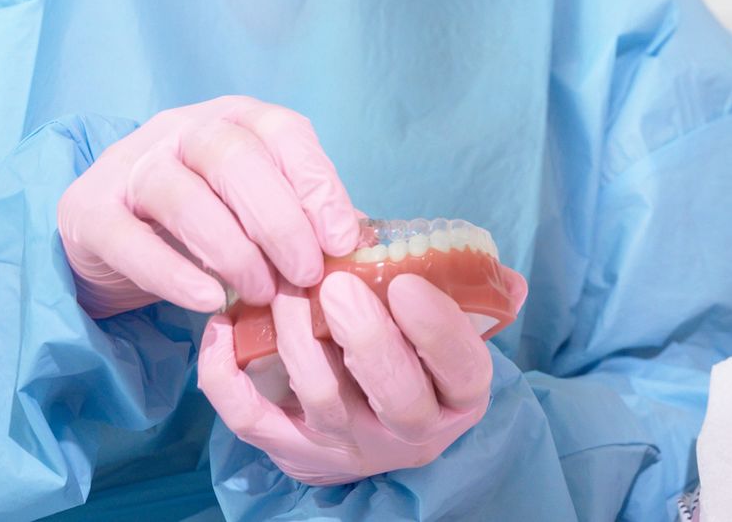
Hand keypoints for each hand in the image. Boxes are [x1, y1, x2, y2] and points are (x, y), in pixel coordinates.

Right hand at [58, 95, 362, 316]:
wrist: (112, 241)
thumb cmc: (204, 220)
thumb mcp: (256, 208)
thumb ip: (304, 218)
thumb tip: (364, 247)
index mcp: (233, 118)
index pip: (282, 131)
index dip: (316, 182)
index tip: (342, 239)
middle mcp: (180, 129)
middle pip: (233, 158)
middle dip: (279, 220)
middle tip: (307, 274)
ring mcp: (128, 166)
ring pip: (183, 195)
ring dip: (232, 250)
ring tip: (263, 294)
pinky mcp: (88, 212)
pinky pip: (130, 240)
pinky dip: (173, 273)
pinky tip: (207, 301)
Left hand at [198, 268, 528, 484]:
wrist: (375, 423)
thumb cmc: (416, 352)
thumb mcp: (454, 327)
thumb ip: (474, 295)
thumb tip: (508, 281)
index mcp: (458, 395)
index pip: (463, 371)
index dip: (439, 331)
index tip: (407, 284)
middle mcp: (410, 431)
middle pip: (396, 397)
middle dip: (367, 339)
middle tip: (336, 285)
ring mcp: (348, 446)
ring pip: (323, 402)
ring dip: (299, 340)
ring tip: (284, 288)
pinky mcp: (291, 449)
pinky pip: (252, 421)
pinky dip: (227, 376)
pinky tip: (224, 326)